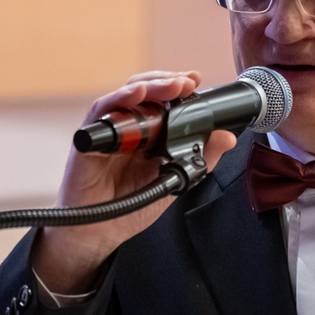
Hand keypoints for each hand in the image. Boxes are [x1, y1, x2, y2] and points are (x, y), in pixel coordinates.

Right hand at [32, 70, 237, 294]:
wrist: (99, 234)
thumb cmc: (130, 207)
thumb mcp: (174, 181)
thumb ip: (200, 160)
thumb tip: (226, 138)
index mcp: (147, 134)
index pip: (161, 100)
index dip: (177, 87)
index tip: (196, 80)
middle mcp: (126, 128)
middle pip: (144, 91)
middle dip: (167, 82)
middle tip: (188, 82)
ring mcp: (107, 132)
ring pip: (125, 95)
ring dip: (149, 86)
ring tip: (171, 86)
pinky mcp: (88, 140)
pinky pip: (101, 113)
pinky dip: (118, 100)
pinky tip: (136, 95)